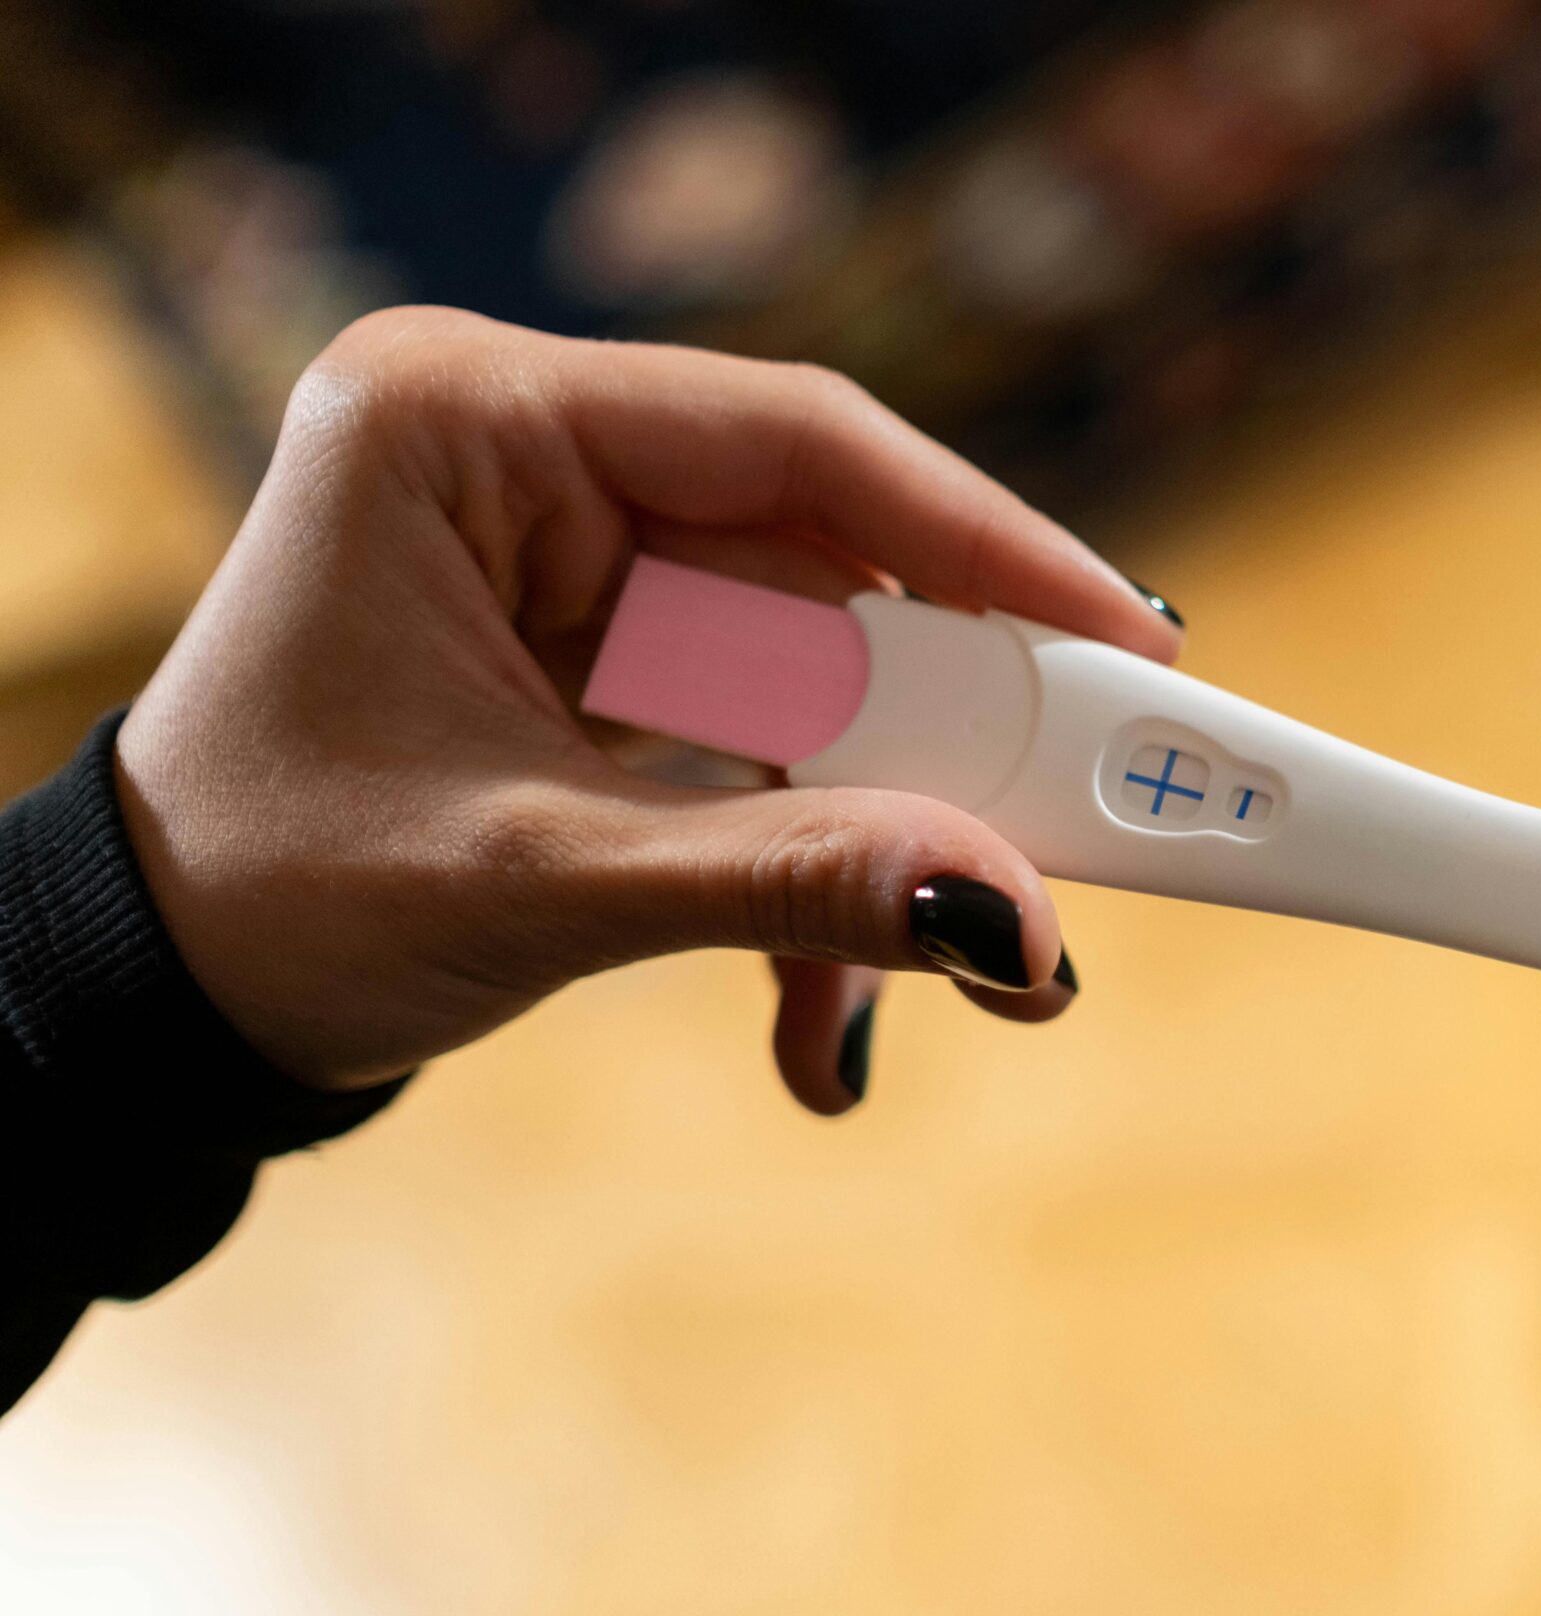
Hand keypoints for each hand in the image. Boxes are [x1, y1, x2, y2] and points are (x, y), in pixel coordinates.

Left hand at [115, 307, 1181, 1103]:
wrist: (159, 999)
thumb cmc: (275, 901)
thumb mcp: (545, 881)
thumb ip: (789, 881)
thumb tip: (1011, 920)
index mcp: (463, 421)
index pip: (794, 441)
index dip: (987, 544)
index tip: (1132, 640)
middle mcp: (527, 453)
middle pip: (831, 572)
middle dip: (948, 745)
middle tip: (1081, 845)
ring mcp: (570, 549)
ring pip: (820, 677)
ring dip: (882, 842)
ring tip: (958, 986)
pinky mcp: (602, 645)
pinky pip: (769, 740)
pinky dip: (812, 870)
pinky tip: (824, 1019)